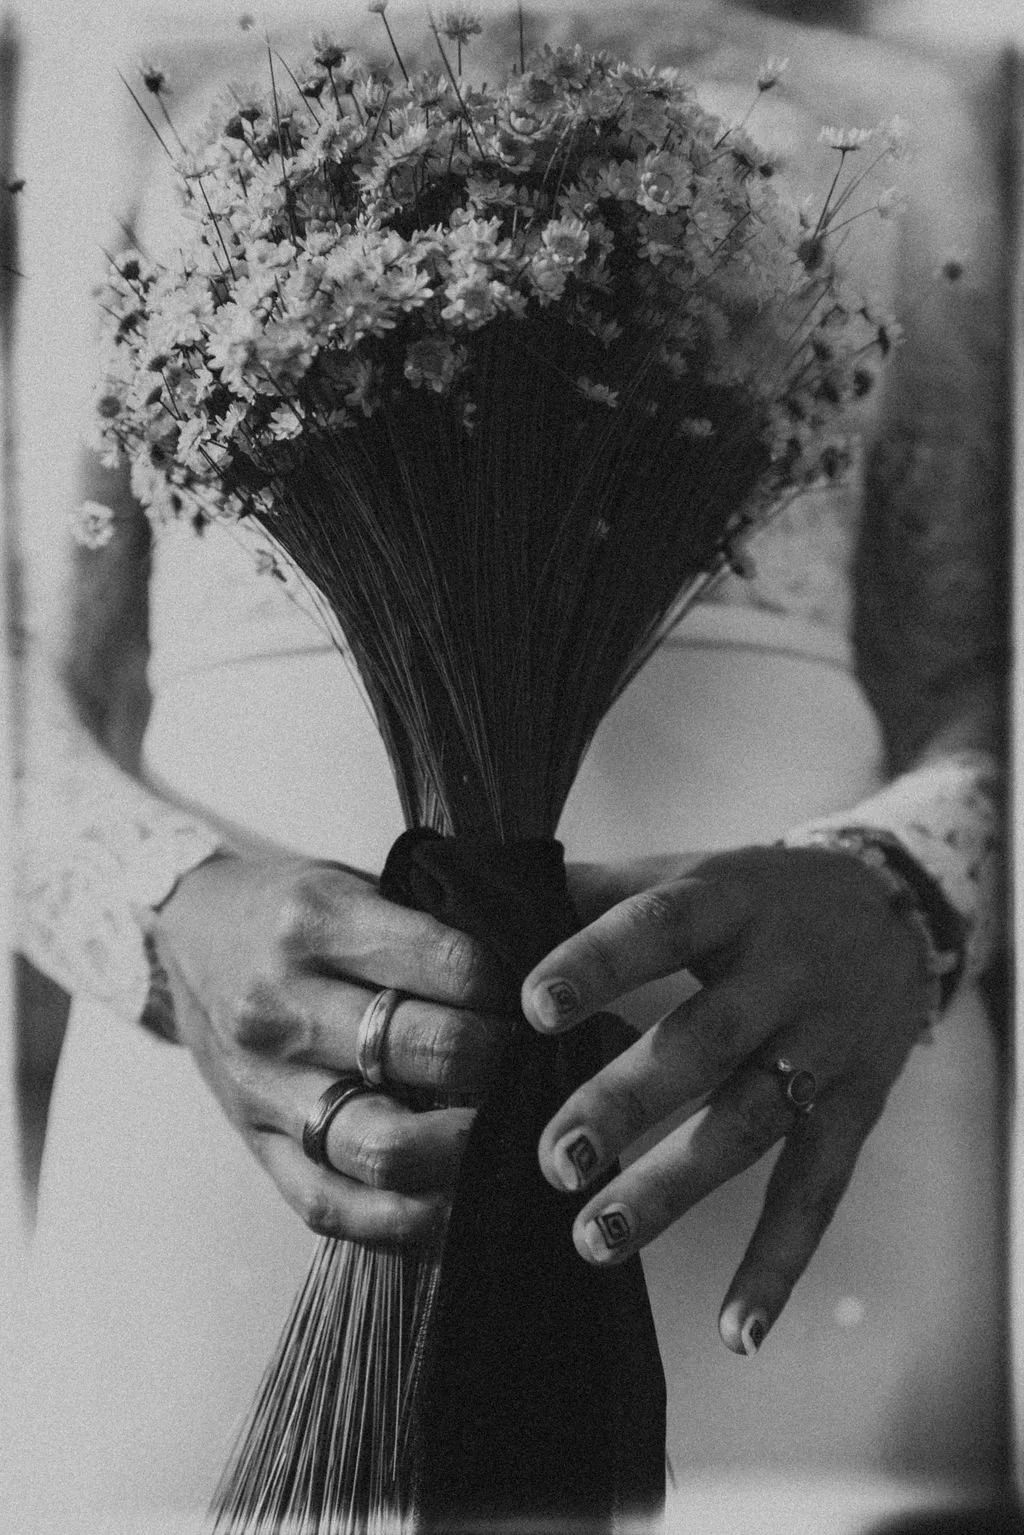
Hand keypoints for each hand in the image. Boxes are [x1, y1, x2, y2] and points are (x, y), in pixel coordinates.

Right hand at [153, 853, 511, 1243]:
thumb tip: (544, 983)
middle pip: (427, 1053)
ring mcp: (262, 1083)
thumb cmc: (297, 914)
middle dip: (503, 1064)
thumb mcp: (355, 885)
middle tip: (537, 1064)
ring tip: (511, 1134)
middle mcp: (282, 1003)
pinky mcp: (253, 1144)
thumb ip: (434, 929)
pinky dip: (410, 1220)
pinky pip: (334, 1207)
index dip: (515, 989)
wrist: (188, 934)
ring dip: (466, 1150)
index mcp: (317, 921)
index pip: (450, 964)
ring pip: (384, 1145)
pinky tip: (462, 1205)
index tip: (542, 1000)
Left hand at [523, 845, 934, 1355]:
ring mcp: (824, 1047)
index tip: (531, 1007)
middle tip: (553, 1158)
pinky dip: (779, 1263)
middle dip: (627, 1100)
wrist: (896, 911)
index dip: (600, 962)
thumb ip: (595, 889)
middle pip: (706, 1040)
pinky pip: (816, 1192)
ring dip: (673, 1188)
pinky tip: (737, 1332)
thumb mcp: (691, 871)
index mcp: (731, 900)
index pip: (664, 924)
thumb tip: (487, 894)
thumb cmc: (758, 897)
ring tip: (593, 1240)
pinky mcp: (856, 1107)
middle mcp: (784, 975)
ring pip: (749, 1124)